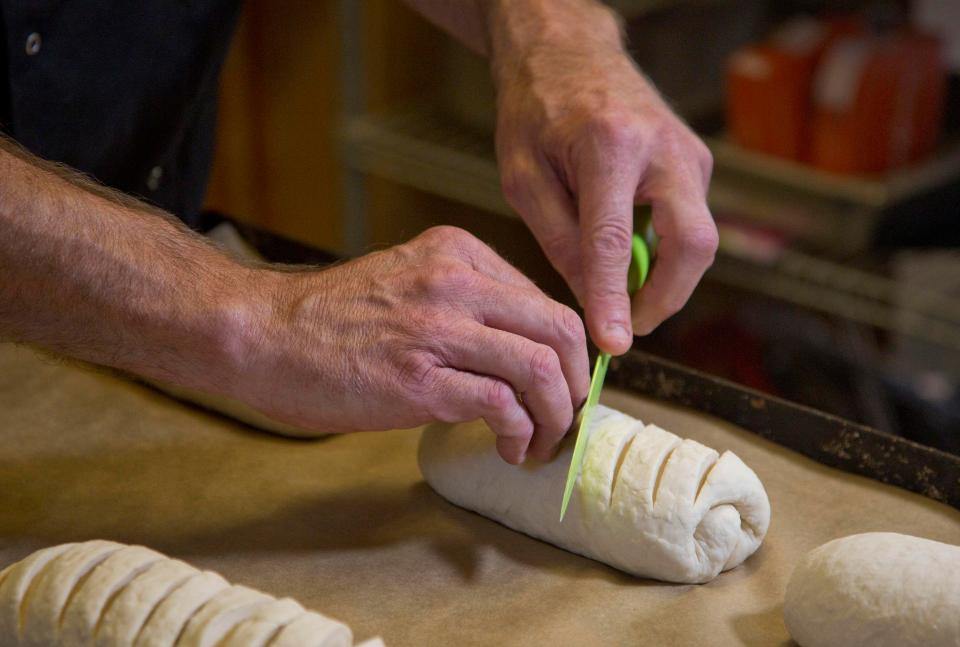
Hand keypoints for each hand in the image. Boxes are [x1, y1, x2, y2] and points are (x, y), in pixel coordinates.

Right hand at [234, 226, 589, 463]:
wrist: (260, 334)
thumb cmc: (328, 319)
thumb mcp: (407, 281)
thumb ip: (463, 303)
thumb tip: (516, 351)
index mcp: (456, 252)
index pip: (545, 298)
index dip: (567, 349)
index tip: (563, 382)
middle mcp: (456, 280)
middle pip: (560, 328)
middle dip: (576, 382)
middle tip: (567, 415)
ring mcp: (438, 328)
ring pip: (542, 368)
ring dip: (556, 415)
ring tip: (541, 442)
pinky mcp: (420, 379)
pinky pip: (503, 405)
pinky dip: (520, 433)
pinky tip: (509, 448)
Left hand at [490, 2, 717, 354]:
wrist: (570, 49)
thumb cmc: (536, 108)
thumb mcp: (524, 177)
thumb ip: (558, 240)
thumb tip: (593, 301)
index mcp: (610, 146)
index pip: (615, 242)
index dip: (614, 300)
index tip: (613, 345)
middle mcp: (663, 147)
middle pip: (693, 245)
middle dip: (666, 299)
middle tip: (627, 326)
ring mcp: (690, 152)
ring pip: (698, 239)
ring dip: (664, 277)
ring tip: (617, 288)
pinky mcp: (697, 160)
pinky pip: (690, 223)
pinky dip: (664, 252)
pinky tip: (628, 253)